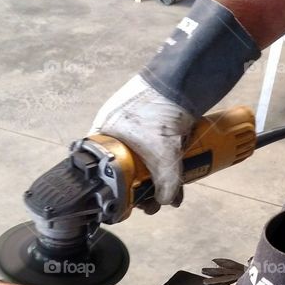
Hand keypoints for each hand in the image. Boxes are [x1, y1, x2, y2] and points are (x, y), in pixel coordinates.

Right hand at [90, 75, 194, 212]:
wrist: (181, 81)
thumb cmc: (158, 114)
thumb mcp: (163, 155)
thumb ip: (165, 183)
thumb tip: (166, 200)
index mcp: (104, 134)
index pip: (103, 169)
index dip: (118, 188)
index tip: (131, 201)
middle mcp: (114, 129)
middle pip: (124, 167)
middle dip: (141, 188)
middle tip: (151, 203)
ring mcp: (133, 124)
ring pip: (142, 159)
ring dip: (155, 177)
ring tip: (169, 194)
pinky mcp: (151, 121)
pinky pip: (154, 148)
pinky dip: (164, 162)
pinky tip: (176, 176)